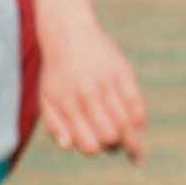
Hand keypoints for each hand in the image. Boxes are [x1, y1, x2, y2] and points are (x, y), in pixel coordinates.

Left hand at [32, 15, 145, 157]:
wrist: (69, 32)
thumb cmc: (57, 72)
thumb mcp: (46, 98)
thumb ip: (54, 125)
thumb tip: (69, 147)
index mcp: (67, 104)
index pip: (88, 143)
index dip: (94, 149)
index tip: (98, 147)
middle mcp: (88, 95)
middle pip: (110, 136)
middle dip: (115, 147)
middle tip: (118, 147)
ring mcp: (107, 83)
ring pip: (126, 123)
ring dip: (133, 141)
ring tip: (137, 152)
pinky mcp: (123, 72)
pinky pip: (136, 104)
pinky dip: (139, 120)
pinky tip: (138, 127)